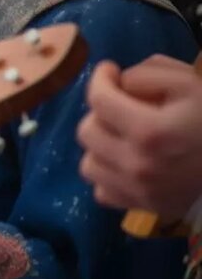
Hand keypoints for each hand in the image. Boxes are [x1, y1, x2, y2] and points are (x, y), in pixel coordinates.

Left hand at [78, 56, 201, 219]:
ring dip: (102, 145)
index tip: (111, 71)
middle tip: (123, 104)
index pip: (98, 99)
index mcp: (151, 132)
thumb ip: (148, 74)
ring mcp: (140, 192)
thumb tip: (118, 82)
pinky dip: (110, 175)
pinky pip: (102, 191)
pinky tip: (128, 162)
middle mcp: (138, 166)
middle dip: (102, 112)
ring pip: (89, 163)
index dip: (101, 78)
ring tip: (124, 135)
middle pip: (87, 130)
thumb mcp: (191, 83)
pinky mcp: (144, 207)